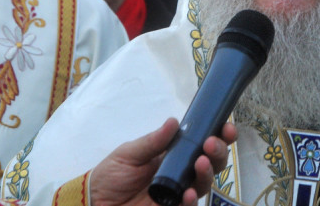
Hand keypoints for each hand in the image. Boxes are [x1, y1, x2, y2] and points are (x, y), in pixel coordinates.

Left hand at [89, 117, 236, 205]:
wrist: (94, 203)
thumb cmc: (110, 175)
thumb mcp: (129, 153)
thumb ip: (152, 141)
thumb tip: (174, 122)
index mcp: (172, 155)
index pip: (200, 144)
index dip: (217, 135)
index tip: (225, 127)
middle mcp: (180, 173)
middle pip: (210, 163)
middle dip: (218, 151)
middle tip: (211, 143)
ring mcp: (177, 193)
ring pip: (204, 184)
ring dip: (208, 172)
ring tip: (202, 162)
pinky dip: (192, 199)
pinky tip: (188, 193)